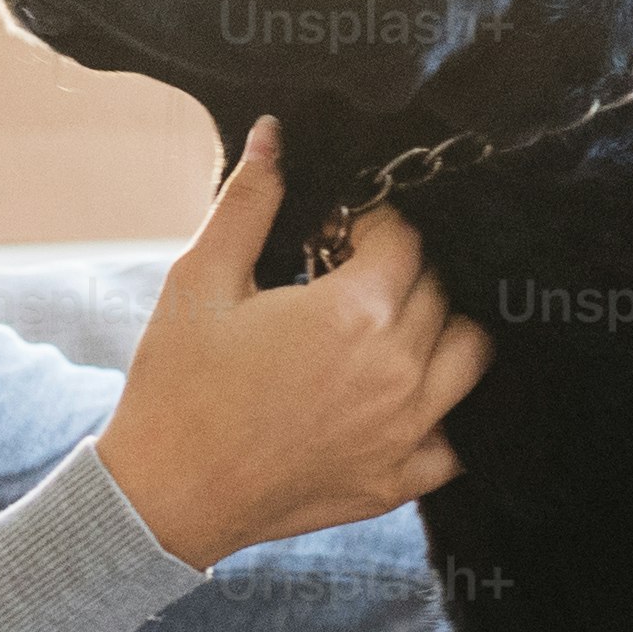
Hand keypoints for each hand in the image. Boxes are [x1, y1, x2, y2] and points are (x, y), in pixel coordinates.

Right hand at [92, 117, 489, 568]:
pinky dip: (444, 414)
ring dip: (438, 332)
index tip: (336, 237)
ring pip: (468, 356)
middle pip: (437, 292)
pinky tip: (403, 400)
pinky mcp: (398, 479)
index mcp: (352, 314)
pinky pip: (456, 439)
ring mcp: (404, 431)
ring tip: (385, 332)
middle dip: (398, 274)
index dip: (373, 226)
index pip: (405, 240)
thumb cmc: (177, 385)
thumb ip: (248, 204)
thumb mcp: (199, 281)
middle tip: (345, 281)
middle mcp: (396, 370)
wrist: (164, 494)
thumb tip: (274, 137)